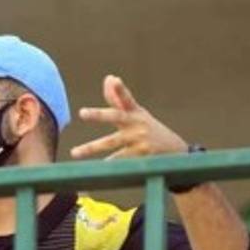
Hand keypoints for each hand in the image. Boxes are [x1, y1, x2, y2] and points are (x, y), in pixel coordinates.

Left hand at [70, 75, 187, 159]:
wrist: (175, 151)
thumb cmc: (147, 129)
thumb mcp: (136, 113)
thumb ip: (118, 99)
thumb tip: (109, 78)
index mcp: (135, 112)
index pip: (126, 98)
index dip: (120, 89)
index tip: (114, 80)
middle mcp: (137, 123)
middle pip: (116, 117)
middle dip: (99, 115)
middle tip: (82, 112)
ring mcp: (139, 139)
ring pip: (111, 143)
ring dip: (92, 147)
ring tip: (74, 153)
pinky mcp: (141, 156)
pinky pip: (119, 161)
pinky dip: (108, 166)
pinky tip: (94, 171)